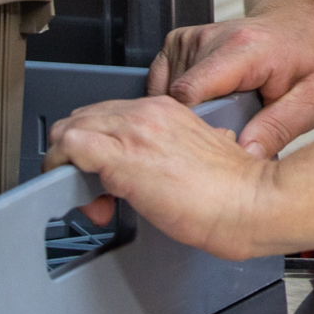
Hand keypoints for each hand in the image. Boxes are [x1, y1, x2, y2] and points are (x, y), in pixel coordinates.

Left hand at [44, 96, 276, 260]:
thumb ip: (186, 149)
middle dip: (80, 158)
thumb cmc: (235, 189)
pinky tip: (85, 196)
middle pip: (83, 119)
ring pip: (69, 130)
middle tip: (99, 196)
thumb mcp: (206, 154)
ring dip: (70, 168)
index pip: (109, 115)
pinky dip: (63, 170)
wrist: (251, 202)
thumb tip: (173, 165)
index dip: (101, 148)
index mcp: (166, 109)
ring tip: (96, 203)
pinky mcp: (123, 158)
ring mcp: (133, 132)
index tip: (111, 180)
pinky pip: (69, 147)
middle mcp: (146, 113)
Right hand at [146, 0, 313, 158]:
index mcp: (244, 49)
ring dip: (184, 113)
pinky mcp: (182, 40)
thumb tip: (246, 155)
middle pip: (174, 98)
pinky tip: (204, 106)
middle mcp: (212, 36)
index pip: (190, 92)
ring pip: (164, 92)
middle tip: (224, 138)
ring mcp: (193, 36)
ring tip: (220, 119)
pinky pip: (160, 79)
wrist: (306, 24)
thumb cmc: (313, 59)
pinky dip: (175, 99)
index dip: (192, 127)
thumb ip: (279, 128)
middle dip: (191, 125)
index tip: (211, 146)